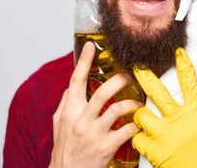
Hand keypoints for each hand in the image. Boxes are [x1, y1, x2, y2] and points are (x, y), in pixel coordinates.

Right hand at [49, 41, 142, 167]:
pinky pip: (126, 130)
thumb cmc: (64, 150)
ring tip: (137, 102)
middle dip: (119, 80)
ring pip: (117, 109)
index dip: (83, 62)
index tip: (90, 46)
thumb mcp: (59, 125)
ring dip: (131, 103)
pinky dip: (135, 125)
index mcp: (70, 112)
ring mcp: (94, 134)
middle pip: (102, 92)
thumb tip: (72, 86)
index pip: (76, 81)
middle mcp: (81, 120)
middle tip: (129, 76)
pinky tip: (138, 123)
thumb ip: (66, 104)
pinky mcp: (106, 147)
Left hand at [132, 48, 196, 167]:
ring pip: (141, 114)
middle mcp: (178, 121)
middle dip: (145, 76)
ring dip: (139, 114)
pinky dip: (138, 138)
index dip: (184, 65)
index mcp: (196, 114)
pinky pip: (137, 138)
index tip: (178, 53)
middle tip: (137, 67)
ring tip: (140, 114)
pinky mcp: (153, 151)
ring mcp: (164, 136)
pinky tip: (141, 139)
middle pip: (157, 92)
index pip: (190, 83)